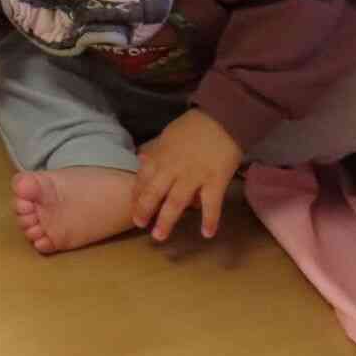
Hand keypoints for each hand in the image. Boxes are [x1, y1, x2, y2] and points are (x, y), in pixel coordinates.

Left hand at [132, 109, 242, 239]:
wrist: (223, 119)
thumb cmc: (194, 127)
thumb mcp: (167, 135)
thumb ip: (155, 150)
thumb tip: (140, 159)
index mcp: (160, 156)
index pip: (143, 179)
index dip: (136, 195)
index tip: (132, 208)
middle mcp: (173, 169)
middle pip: (154, 193)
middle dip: (145, 210)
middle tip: (139, 225)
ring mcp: (194, 177)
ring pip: (176, 202)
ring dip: (166, 220)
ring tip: (158, 236)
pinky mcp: (215, 181)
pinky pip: (211, 204)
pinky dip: (209, 219)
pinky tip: (207, 233)